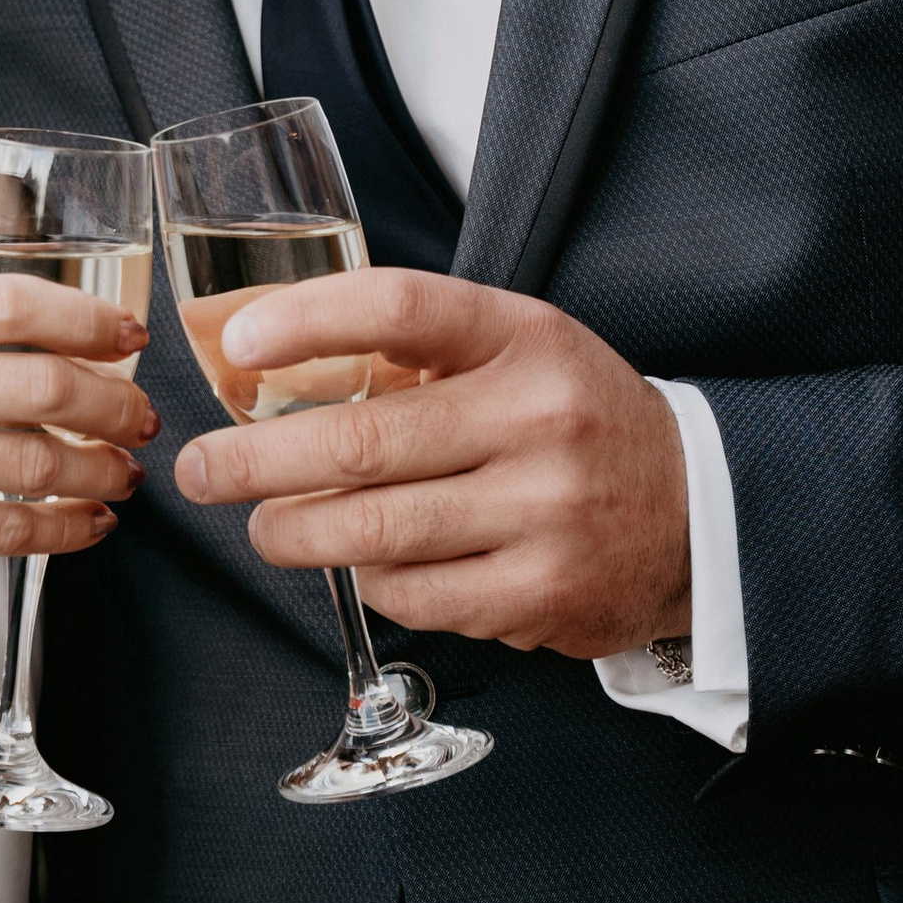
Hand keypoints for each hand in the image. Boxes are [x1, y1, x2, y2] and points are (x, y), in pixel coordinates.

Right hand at [0, 274, 156, 625]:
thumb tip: (40, 327)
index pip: (14, 305)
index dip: (89, 320)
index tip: (130, 337)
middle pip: (43, 385)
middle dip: (114, 405)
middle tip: (143, 417)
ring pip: (36, 462)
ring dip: (99, 470)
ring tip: (124, 471)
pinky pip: (7, 528)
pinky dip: (63, 530)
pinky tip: (88, 522)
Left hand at [171, 271, 690, 657]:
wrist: (700, 513)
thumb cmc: (578, 421)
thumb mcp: (519, 352)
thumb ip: (419, 350)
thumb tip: (268, 362)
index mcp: (526, 338)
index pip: (402, 307)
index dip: (308, 320)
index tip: (239, 345)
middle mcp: (539, 420)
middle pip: (363, 439)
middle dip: (255, 461)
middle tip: (201, 469)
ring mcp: (544, 512)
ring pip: (375, 530)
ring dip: (293, 532)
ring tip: (261, 527)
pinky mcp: (540, 593)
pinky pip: (414, 594)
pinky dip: (369, 580)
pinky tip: (361, 565)